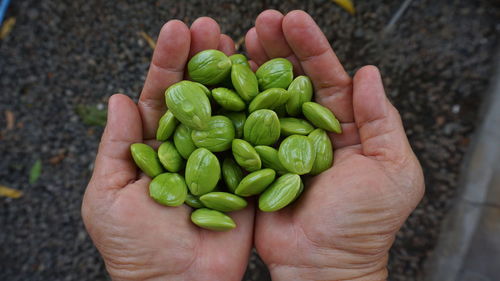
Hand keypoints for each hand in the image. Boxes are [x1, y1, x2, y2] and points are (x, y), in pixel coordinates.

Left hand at [81, 19, 253, 280]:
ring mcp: (223, 160)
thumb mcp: (107, 197)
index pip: (162, 96)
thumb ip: (116, 147)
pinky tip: (268, 84)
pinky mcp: (249, 177)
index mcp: (157, 148)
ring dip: (234, 77)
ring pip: (229, 111)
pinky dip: (262, 114)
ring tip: (239, 42)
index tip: (177, 31)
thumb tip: (119, 99)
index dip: (169, 64)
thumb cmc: (135, 249)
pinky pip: (256, 143)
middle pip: (199, 96)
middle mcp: (191, 147)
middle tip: (211, 27)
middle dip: (204, 59)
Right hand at [246, 10, 423, 280]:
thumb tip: (369, 73)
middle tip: (260, 21)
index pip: (327, 78)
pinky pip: (243, 130)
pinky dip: (232, 106)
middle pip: (292, 81)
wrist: (322, 265)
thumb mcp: (392, 170)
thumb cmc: (363, 225)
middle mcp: (310, 131)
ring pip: (265, 98)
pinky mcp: (255, 163)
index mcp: (345, 128)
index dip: (312, 48)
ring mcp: (280, 146)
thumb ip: (382, 121)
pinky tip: (221, 82)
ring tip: (238, 39)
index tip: (294, 20)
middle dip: (277, 48)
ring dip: (252, 68)